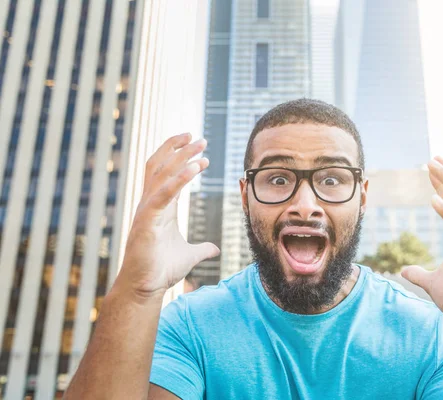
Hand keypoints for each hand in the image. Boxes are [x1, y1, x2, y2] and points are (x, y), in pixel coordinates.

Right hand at [117, 133, 219, 297]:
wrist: (145, 288)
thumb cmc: (161, 270)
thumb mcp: (189, 255)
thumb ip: (201, 249)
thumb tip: (214, 249)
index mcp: (160, 207)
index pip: (165, 173)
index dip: (178, 156)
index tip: (197, 146)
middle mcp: (150, 203)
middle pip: (161, 166)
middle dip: (179, 148)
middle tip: (199, 138)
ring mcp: (147, 210)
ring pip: (162, 174)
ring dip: (181, 156)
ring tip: (200, 145)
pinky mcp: (147, 220)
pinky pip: (164, 194)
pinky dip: (179, 178)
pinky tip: (195, 167)